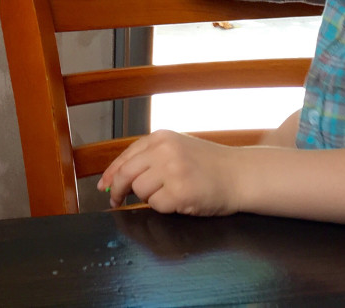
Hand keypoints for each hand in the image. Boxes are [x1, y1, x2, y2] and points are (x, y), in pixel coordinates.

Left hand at [98, 130, 242, 216]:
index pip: (126, 156)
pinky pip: (157, 206)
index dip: (111, 173)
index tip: (103, 186)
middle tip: (116, 201)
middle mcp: (164, 151)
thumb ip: (150, 157)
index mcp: (161, 137)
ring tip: (170, 193)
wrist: (241, 174)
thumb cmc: (210, 164)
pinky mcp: (180, 192)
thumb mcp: (178, 148)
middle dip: (118, 190)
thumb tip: (115, 178)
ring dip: (150, 198)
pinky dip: (164, 208)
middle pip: (126, 174)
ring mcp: (172, 171)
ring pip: (140, 191)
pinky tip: (180, 200)